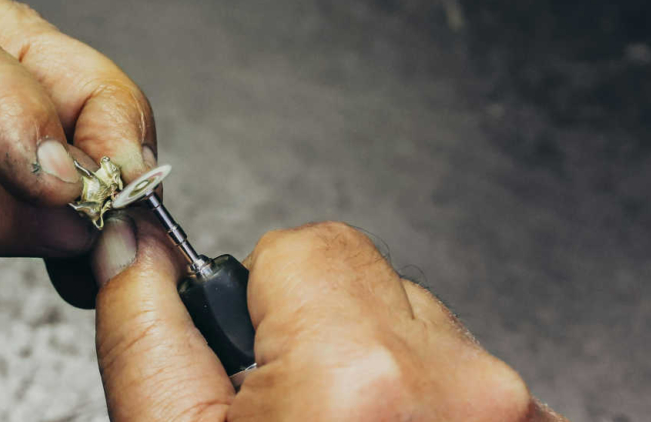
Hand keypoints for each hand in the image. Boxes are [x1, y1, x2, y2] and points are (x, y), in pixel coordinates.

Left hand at [0, 0, 154, 419]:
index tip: (54, 174)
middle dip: (82, 119)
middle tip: (115, 183)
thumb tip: (62, 201)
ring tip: (114, 218)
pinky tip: (87, 238)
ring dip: (93, 164)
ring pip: (43, 112)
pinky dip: (72, 213)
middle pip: (17, 55)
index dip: (14, 102)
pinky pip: (31, 184)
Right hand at [94, 217, 567, 420]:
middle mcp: (461, 390)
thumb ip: (147, 336)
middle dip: (324, 334)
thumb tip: (135, 254)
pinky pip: (474, 385)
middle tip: (295, 417)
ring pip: (428, 335)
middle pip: (374, 285)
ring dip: (383, 377)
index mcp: (358, 379)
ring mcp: (516, 420)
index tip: (254, 352)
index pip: (307, 246)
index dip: (260, 297)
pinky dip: (429, 411)